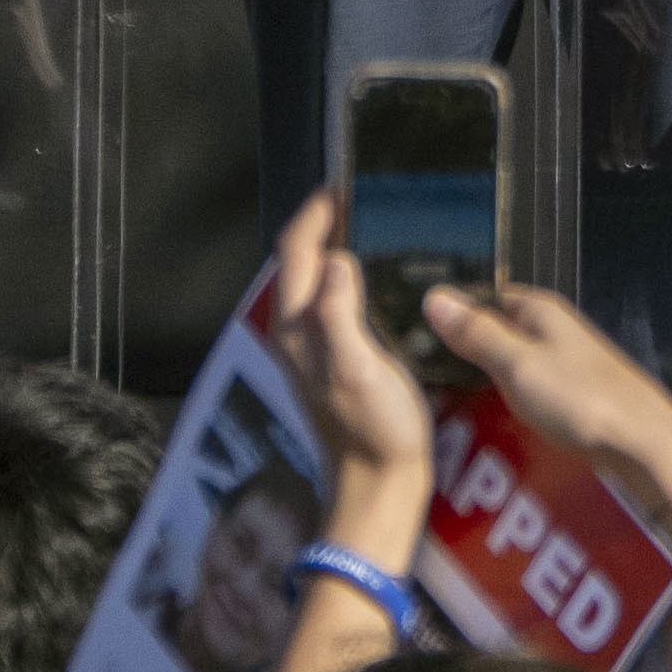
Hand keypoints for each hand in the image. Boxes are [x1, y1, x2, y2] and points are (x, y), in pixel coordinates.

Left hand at [246, 199, 433, 557]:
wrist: (377, 487)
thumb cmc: (374, 429)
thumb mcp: (358, 369)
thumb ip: (340, 314)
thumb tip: (337, 260)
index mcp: (297, 328)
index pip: (294, 251)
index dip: (315, 213)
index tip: (344, 185)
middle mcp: (294, 333)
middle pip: (297, 262)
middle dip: (321, 225)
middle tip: (361, 200)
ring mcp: (310, 350)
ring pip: (312, 282)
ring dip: (332, 251)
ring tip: (371, 228)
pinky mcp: (330, 363)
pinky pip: (329, 303)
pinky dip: (345, 278)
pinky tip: (375, 280)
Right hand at [410, 279, 671, 555]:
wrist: (648, 448)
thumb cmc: (581, 401)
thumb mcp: (518, 366)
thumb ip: (477, 334)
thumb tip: (433, 295)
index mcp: (542, 312)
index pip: (487, 297)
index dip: (456, 314)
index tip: (417, 337)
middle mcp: (558, 331)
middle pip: (502, 334)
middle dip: (470, 354)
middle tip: (429, 383)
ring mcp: (573, 366)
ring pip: (519, 368)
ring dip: (492, 386)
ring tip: (455, 412)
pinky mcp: (583, 400)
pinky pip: (536, 396)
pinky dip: (515, 408)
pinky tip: (500, 431)